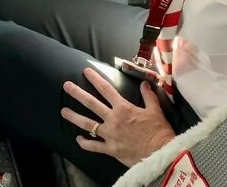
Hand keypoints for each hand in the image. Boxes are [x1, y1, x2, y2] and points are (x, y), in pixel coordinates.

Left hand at [61, 67, 175, 166]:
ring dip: (74, 117)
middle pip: (91, 103)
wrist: (162, 156)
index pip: (106, 89)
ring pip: (88, 124)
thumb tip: (144, 83)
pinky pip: (94, 146)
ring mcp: (110, 135)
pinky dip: (85, 143)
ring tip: (63, 111)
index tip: (85, 71)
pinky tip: (78, 139)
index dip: (95, 79)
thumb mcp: (156, 111)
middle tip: (66, 86)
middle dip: (77, 93)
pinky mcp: (111, 149)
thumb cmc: (159, 133)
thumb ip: (148, 97)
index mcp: (123, 108)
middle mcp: (113, 119)